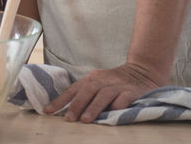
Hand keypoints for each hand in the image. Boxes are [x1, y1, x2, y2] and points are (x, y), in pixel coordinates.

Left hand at [44, 63, 162, 122]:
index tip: (48, 110)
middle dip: (76, 105)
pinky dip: (117, 106)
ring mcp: (117, 86)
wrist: (142, 70)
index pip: (73, 89)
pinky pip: (124, 99)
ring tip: (86, 120)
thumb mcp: (98, 83)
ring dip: (94, 107)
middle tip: (68, 119)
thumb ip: (85, 94)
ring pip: (103, 95)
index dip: (60, 100)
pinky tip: (112, 114)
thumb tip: (66, 110)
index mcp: (92, 79)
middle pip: (87, 91)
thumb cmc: (114, 81)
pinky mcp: (132, 92)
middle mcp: (103, 81)